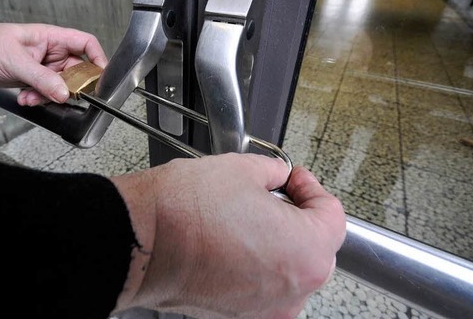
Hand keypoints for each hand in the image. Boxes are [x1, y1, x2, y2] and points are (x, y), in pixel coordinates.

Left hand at [0, 8, 107, 105]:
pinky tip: (24, 98)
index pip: (85, 43)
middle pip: (76, 70)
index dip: (98, 59)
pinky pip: (44, 92)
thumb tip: (64, 93)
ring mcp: (41, 66)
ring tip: (31, 97)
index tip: (101, 77)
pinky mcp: (31, 79)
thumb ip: (42, 79)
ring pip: (59, 85)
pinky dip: (37, 98)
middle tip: (61, 96)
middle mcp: (50, 51)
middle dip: (68, 87)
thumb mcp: (15, 61)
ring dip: (48, 96)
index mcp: (51, 37)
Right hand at [111, 153, 345, 318]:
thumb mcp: (242, 169)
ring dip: (280, 242)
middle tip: (276, 194)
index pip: (332, 216)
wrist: (140, 242)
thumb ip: (275, 172)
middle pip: (316, 248)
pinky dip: (257, 265)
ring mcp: (265, 310)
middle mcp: (293, 291)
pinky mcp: (239, 315)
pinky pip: (263, 288)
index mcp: (307, 252)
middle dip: (300, 217)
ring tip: (249, 215)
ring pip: (290, 270)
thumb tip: (278, 177)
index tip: (295, 178)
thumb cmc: (185, 211)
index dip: (312, 188)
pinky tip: (232, 239)